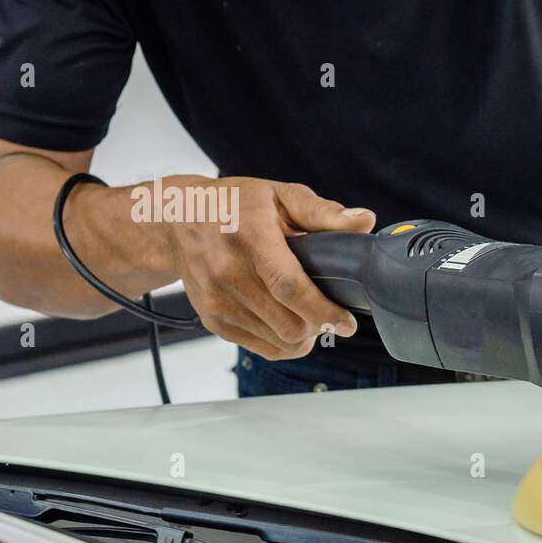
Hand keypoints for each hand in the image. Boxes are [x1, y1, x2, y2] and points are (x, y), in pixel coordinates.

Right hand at [145, 177, 375, 358]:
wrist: (177, 220)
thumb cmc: (234, 205)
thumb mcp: (279, 195)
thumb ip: (322, 212)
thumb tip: (364, 221)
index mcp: (249, 239)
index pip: (290, 288)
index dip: (323, 311)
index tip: (347, 322)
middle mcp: (227, 273)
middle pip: (287, 323)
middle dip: (319, 326)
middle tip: (332, 315)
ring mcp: (217, 301)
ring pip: (277, 341)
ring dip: (303, 336)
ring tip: (311, 317)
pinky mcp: (212, 319)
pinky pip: (261, 348)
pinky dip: (283, 343)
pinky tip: (290, 323)